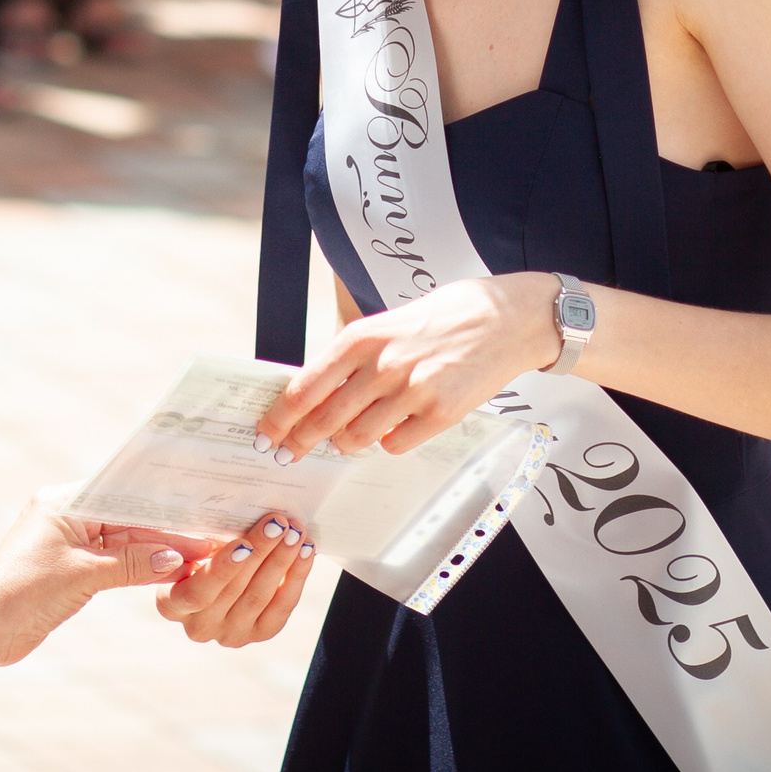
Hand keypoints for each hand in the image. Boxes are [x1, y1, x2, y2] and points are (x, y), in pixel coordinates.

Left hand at [0, 489, 217, 665]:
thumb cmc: (25, 593)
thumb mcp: (84, 575)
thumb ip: (134, 563)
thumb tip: (178, 559)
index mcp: (65, 501)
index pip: (125, 494)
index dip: (163, 504)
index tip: (198, 507)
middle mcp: (68, 514)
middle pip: (129, 518)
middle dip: (167, 530)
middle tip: (210, 535)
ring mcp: (71, 542)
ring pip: (126, 542)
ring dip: (159, 552)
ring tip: (201, 556)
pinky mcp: (73, 568)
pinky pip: (116, 562)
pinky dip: (141, 568)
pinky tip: (173, 572)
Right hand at [156, 511, 318, 645]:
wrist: (207, 577)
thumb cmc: (190, 553)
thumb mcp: (181, 547)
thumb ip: (192, 543)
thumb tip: (223, 528)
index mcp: (171, 605)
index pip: (197, 593)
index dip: (222, 569)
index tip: (242, 543)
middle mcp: (199, 627)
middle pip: (235, 591)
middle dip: (260, 552)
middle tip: (278, 523)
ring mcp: (230, 634)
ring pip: (260, 596)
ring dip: (282, 560)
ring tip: (295, 532)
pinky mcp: (258, 633)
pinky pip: (281, 606)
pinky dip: (296, 576)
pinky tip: (304, 551)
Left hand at [257, 273, 557, 459]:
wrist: (506, 318)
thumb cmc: (443, 317)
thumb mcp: (386, 324)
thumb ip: (353, 357)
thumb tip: (316, 394)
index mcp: (361, 338)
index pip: (304, 387)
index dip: (279, 417)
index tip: (265, 433)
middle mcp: (382, 365)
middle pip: (324, 419)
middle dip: (300, 442)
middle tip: (288, 454)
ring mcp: (413, 391)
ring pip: (357, 438)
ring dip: (346, 443)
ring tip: (347, 438)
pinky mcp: (441, 414)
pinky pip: (396, 444)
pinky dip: (388, 441)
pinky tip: (395, 427)